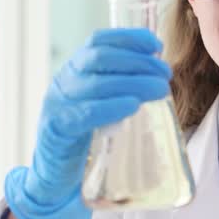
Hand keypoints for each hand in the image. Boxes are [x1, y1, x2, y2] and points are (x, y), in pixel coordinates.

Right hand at [4, 29, 170, 218]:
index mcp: (75, 71)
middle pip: (99, 58)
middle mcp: (64, 82)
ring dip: (133, 82)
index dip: (128, 38)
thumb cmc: (85, 141)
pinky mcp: (57, 130)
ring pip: (96, 84)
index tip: (156, 45)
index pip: (98, 41)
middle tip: (165, 73)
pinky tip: (132, 106)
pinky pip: (85, 114)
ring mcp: (58, 104)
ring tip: (160, 89)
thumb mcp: (101, 108)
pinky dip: (110, 107)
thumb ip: (120, 91)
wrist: (54, 180)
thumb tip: (160, 77)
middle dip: (137, 61)